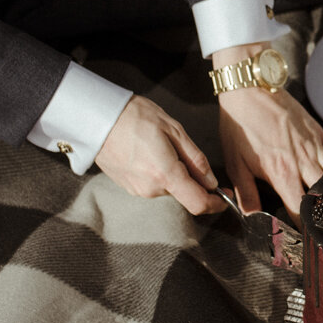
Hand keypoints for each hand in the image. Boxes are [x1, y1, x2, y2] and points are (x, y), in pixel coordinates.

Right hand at [94, 96, 225, 216]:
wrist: (97, 118)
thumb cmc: (135, 117)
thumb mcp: (174, 130)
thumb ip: (196, 159)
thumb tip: (211, 181)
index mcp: (166, 175)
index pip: (198, 203)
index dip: (216, 204)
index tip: (225, 197)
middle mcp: (151, 189)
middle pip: (183, 192)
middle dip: (190, 176)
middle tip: (181, 148)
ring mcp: (137, 190)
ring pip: (167, 187)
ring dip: (172, 172)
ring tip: (159, 144)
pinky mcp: (127, 186)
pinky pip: (152, 183)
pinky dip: (157, 172)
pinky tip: (147, 151)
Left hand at [217, 83, 322, 218]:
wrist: (250, 89)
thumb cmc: (240, 125)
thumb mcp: (236, 164)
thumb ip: (246, 194)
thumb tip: (251, 219)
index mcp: (282, 173)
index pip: (300, 210)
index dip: (306, 229)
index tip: (308, 240)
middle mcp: (303, 162)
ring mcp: (315, 146)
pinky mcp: (319, 133)